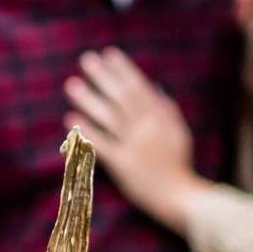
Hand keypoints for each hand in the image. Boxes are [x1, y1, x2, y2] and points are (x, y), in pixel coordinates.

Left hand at [65, 48, 209, 231]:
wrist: (181, 197)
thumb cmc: (180, 166)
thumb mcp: (180, 135)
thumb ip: (168, 111)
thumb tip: (155, 89)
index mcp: (160, 119)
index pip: (139, 88)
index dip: (123, 70)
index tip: (109, 54)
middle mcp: (147, 129)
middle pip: (121, 98)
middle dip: (103, 77)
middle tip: (86, 59)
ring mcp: (135, 146)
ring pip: (109, 117)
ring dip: (89, 99)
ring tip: (72, 84)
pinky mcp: (124, 165)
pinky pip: (102, 145)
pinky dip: (88, 131)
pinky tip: (71, 119)